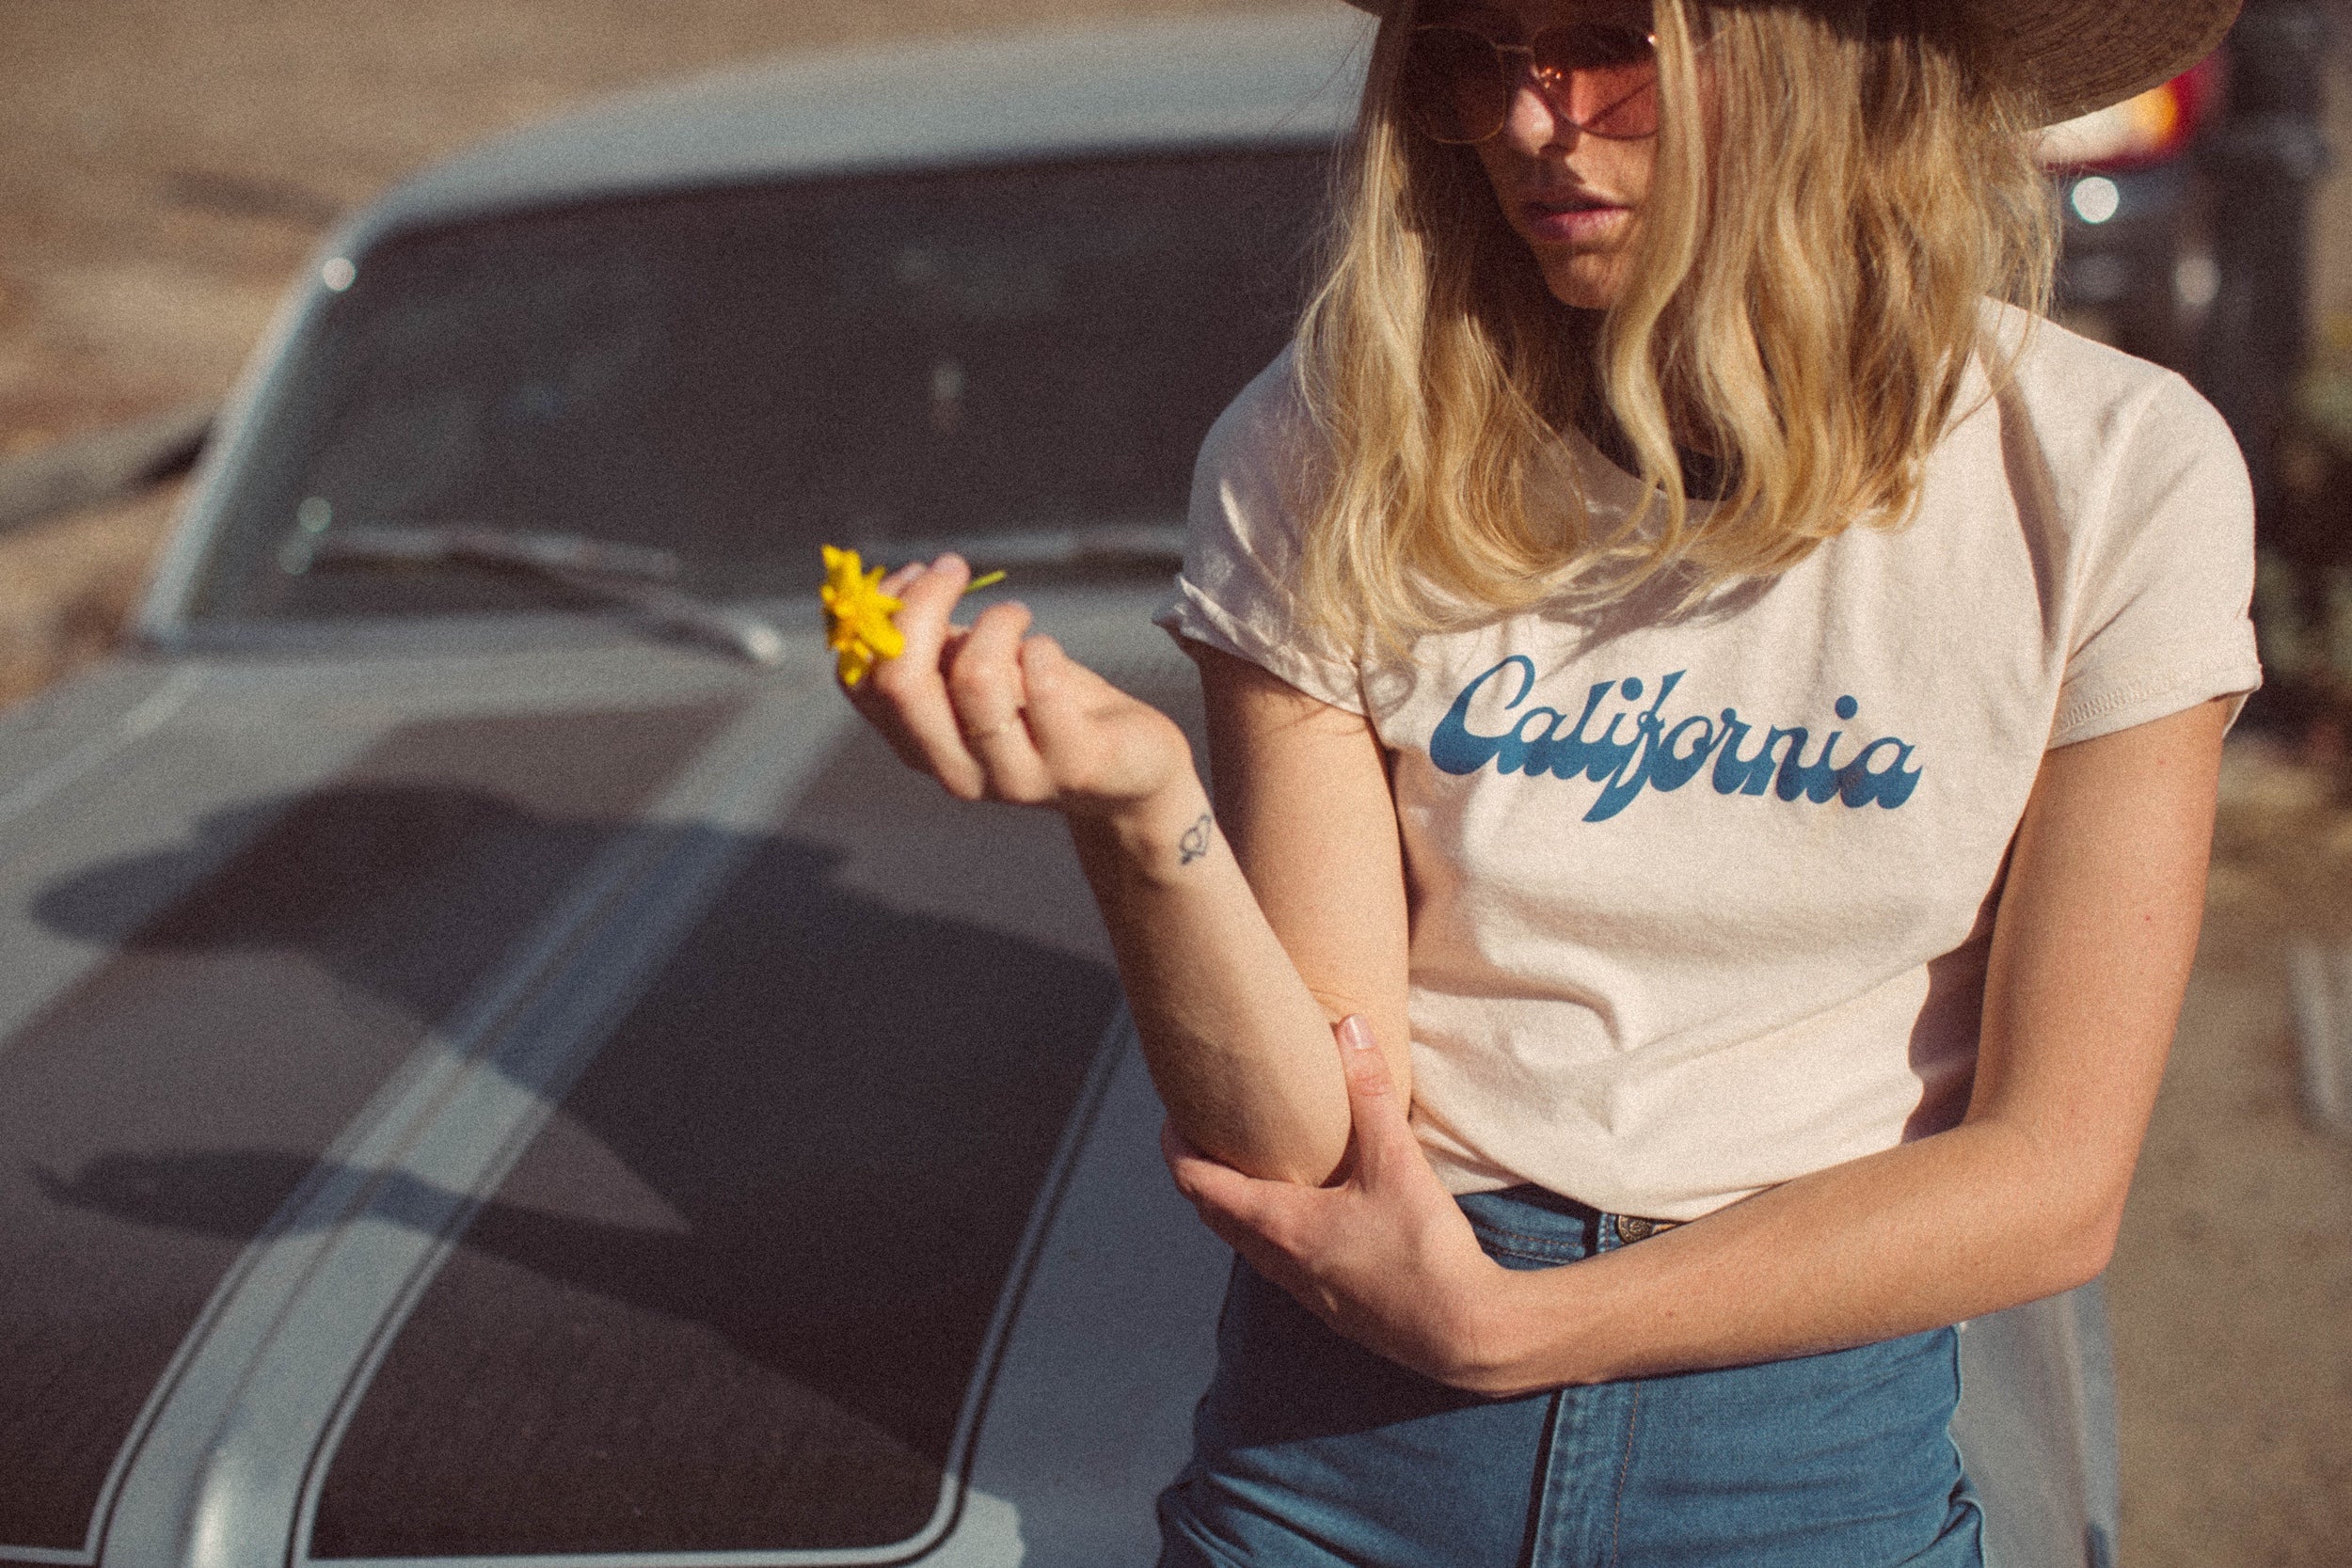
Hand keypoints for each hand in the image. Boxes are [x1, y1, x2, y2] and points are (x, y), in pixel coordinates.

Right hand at [848, 554, 1194, 818]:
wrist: (1130, 769)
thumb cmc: (1047, 708)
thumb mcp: (982, 674)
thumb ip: (937, 647)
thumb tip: (901, 582)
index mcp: (917, 745)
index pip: (860, 683)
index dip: (877, 615)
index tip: (914, 572)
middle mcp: (953, 770)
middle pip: (901, 682)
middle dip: (923, 604)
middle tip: (955, 568)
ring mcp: (1011, 778)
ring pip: (975, 679)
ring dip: (996, 623)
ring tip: (1017, 615)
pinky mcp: (1071, 766)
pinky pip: (1042, 684)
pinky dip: (1043, 649)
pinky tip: (1049, 653)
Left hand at [1162, 1015, 1528, 1392]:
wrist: (1465, 1333)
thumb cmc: (1425, 1251)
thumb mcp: (1397, 1162)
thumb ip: (1370, 1092)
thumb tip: (1349, 1025)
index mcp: (1279, 1225)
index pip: (1197, 1184)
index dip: (1175, 1147)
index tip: (1171, 1114)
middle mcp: (1278, 1260)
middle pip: (1211, 1213)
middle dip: (1199, 1170)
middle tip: (1203, 1129)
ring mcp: (1302, 1288)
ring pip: (1243, 1240)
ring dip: (1232, 1202)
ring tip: (1247, 1162)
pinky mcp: (1330, 1303)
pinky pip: (1276, 1259)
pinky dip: (1267, 1227)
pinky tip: (1303, 1209)